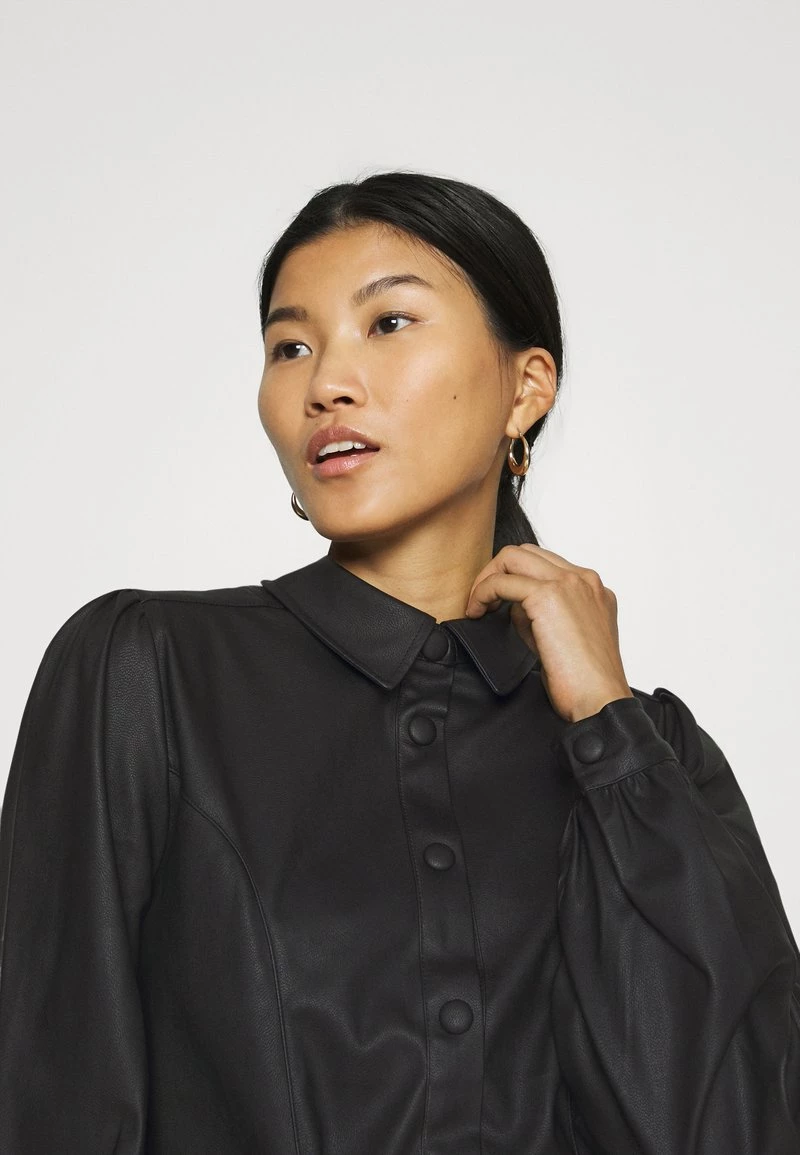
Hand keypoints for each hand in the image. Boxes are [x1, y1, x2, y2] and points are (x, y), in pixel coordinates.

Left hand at [464, 544, 634, 722]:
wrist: (599, 700)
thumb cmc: (584, 681)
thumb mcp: (562, 639)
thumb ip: (540, 616)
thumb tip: (512, 606)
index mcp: (591, 589)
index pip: (544, 563)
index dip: (515, 579)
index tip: (498, 602)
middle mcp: (584, 579)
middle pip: (526, 552)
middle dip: (496, 571)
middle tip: (481, 600)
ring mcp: (569, 583)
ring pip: (513, 556)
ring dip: (487, 578)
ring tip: (477, 606)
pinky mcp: (549, 595)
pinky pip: (502, 581)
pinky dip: (483, 592)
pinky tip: (477, 612)